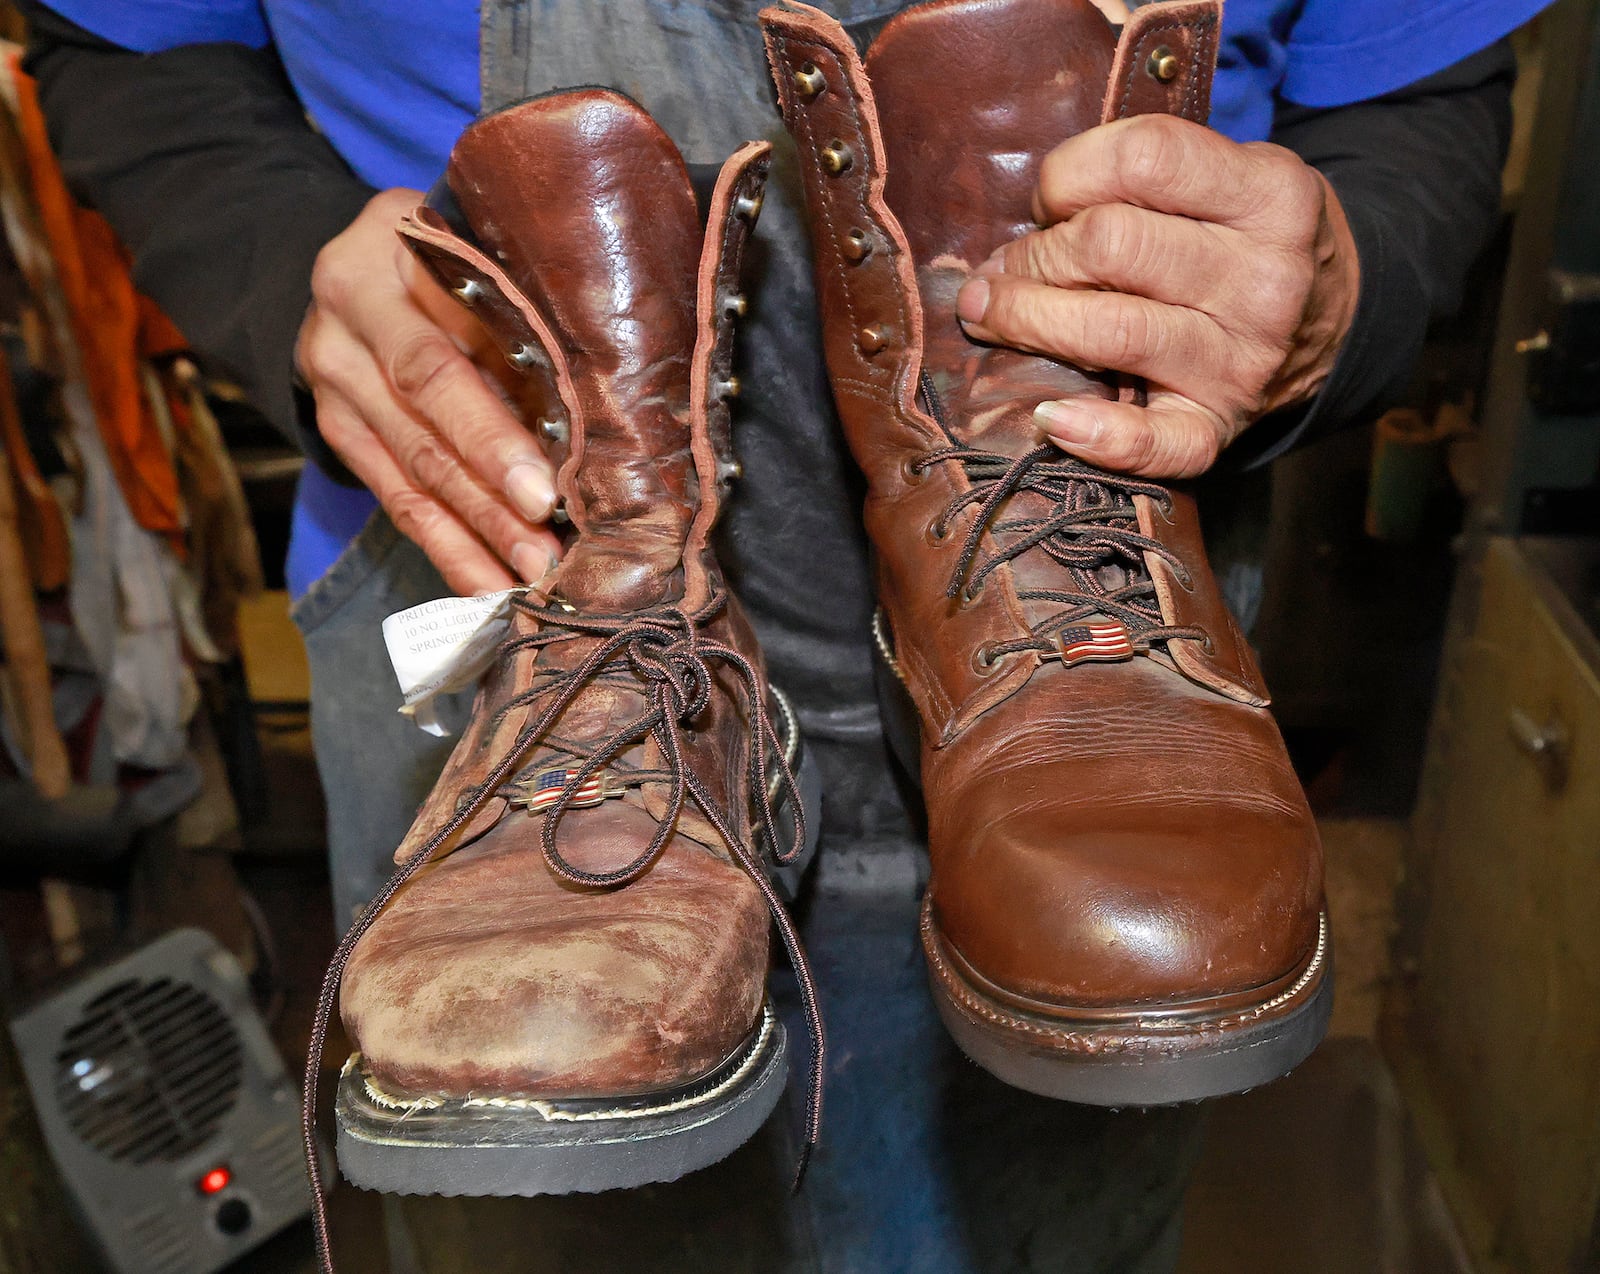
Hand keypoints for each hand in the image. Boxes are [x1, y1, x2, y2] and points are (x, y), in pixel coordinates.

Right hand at [297, 188, 561, 593]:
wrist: (360, 263)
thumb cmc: (460, 252)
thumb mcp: (486, 248)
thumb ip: (524, 309)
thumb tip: (599, 410)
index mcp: (386, 250)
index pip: (438, 361)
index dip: (490, 432)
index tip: (545, 486)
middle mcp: (349, 315)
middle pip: (422, 423)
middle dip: (490, 496)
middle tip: (545, 551)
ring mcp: (335, 377)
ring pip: (411, 472)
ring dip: (477, 533)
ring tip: (532, 578)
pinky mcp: (339, 428)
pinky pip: (394, 498)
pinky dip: (447, 546)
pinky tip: (488, 584)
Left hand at [955, 115, 1359, 477]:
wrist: (1333, 324)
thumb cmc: (1244, 240)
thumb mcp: (1230, 178)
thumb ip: (1145, 179)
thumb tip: (1026, 221)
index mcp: (1271, 196)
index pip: (1142, 159)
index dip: (1068, 174)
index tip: (1051, 200)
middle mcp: (1264, 281)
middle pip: (1110, 245)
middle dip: (1032, 255)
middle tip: (1004, 269)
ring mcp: (1242, 362)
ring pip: (1109, 332)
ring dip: (1025, 321)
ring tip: (990, 315)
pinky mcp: (1219, 427)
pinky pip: (1152, 444)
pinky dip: (1093, 436)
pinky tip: (1048, 418)